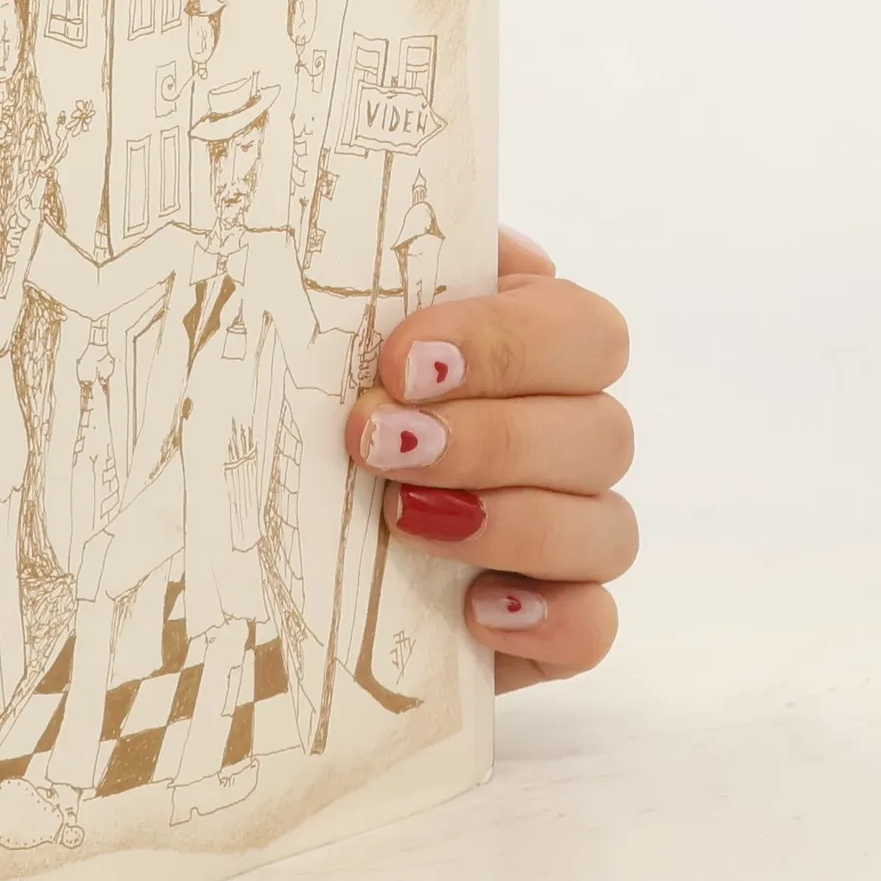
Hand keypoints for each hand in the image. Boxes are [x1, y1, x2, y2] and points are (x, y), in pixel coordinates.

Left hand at [343, 229, 633, 692]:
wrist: (273, 550)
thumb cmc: (313, 416)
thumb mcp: (331, 343)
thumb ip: (382, 286)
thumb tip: (428, 252)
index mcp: (532, 352)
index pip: (582, 330)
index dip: (505, 343)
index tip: (400, 360)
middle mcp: (568, 439)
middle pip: (604, 431)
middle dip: (490, 438)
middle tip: (377, 444)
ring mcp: (569, 538)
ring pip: (607, 528)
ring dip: (509, 521)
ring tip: (402, 519)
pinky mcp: (551, 624)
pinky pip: (595, 628)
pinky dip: (547, 618)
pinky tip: (474, 609)